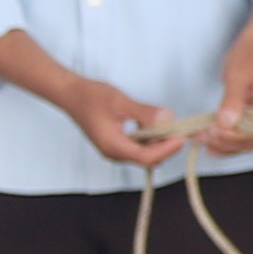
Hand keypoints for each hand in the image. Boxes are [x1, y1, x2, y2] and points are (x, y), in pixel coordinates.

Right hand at [68, 74, 187, 171]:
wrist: (71, 94)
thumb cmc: (91, 97)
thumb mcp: (120, 102)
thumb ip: (144, 112)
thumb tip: (167, 118)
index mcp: (113, 147)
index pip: (147, 157)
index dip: (167, 149)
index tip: (182, 137)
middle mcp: (114, 153)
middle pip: (148, 159)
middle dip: (167, 147)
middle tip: (182, 130)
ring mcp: (115, 150)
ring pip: (145, 153)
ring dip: (160, 142)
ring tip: (171, 125)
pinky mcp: (117, 144)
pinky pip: (139, 146)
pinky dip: (151, 138)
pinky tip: (155, 124)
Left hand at [206, 27, 252, 152]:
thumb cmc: (248, 58)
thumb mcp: (238, 76)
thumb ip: (233, 100)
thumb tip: (226, 123)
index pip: (251, 135)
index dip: (230, 137)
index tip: (209, 131)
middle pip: (247, 143)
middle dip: (223, 143)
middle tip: (200, 136)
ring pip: (242, 144)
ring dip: (221, 145)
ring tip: (200, 139)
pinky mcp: (252, 120)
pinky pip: (240, 138)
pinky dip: (225, 143)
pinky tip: (210, 143)